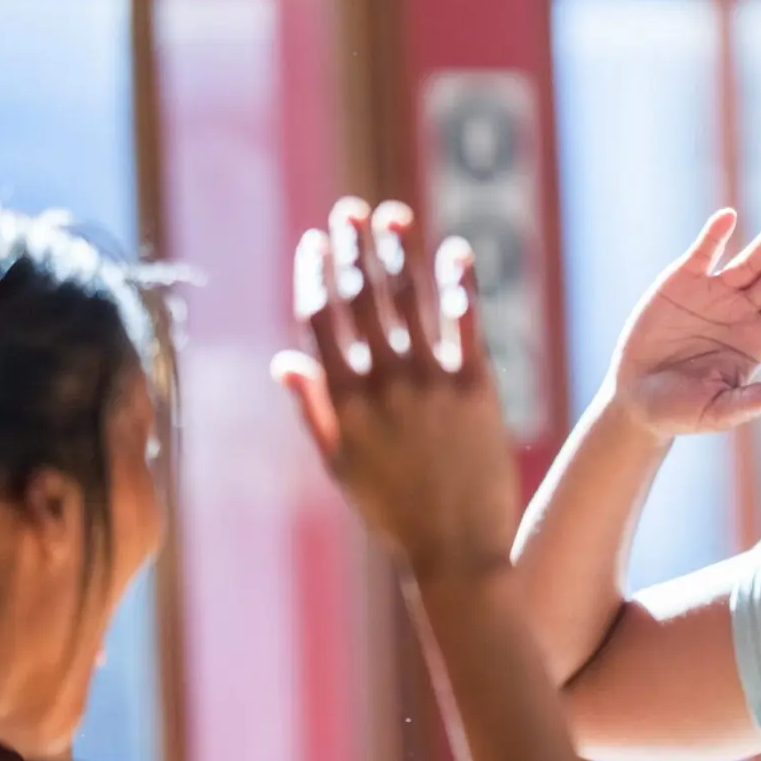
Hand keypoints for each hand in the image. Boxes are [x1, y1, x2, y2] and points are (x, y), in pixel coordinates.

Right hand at [274, 198, 517, 581]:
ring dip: (399, 251)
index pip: (320, 322)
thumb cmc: (394, 513)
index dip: (315, 274)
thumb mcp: (340, 465)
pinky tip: (455, 250)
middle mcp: (382, 385)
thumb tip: (284, 360)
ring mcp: (430, 384)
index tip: (313, 241)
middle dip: (353, 248)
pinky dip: (459, 283)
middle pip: (362, 299)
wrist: (456, 551)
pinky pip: (465, 323)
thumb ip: (313, 408)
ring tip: (393, 216)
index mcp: (343, 402)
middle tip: (351, 209)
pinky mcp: (476, 389)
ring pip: (409, 301)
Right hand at [609, 210, 760, 436]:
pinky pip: (704, 252)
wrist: (636, 398)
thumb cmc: (680, 411)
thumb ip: (750, 403)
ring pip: (748, 263)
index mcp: (757, 342)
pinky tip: (728, 217)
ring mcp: (714, 294)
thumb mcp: (716, 411)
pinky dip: (716, 234)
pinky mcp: (683, 280)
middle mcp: (742, 313)